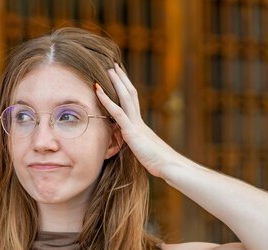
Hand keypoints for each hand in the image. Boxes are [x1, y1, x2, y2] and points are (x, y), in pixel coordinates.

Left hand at [95, 63, 185, 177]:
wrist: (170, 166)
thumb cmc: (160, 164)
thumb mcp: (146, 153)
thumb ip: (139, 148)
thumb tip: (137, 149)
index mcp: (141, 126)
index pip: (133, 102)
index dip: (126, 89)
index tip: (120, 78)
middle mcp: (139, 121)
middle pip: (130, 94)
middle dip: (122, 79)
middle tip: (114, 65)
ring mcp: (136, 125)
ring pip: (125, 98)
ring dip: (116, 83)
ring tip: (109, 69)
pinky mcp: (132, 132)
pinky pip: (118, 113)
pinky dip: (107, 101)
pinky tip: (98, 91)